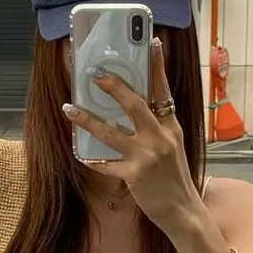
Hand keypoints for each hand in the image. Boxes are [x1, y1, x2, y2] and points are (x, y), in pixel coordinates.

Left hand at [62, 37, 200, 233]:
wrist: (183, 210)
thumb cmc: (175, 178)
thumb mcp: (173, 147)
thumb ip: (157, 129)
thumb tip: (134, 111)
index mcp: (172, 127)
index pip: (164, 90)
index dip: (158, 66)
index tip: (152, 42)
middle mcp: (161, 137)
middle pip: (135, 104)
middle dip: (114, 87)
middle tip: (95, 74)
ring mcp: (147, 156)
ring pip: (111, 132)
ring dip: (87, 119)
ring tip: (69, 108)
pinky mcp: (134, 175)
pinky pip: (107, 164)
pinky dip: (93, 160)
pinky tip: (80, 155)